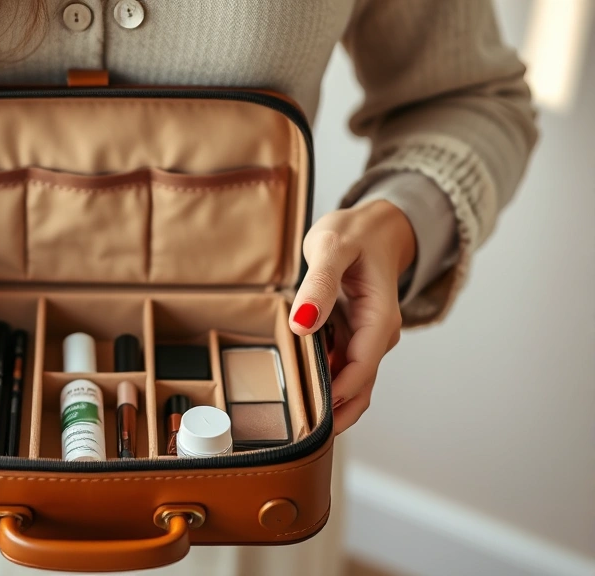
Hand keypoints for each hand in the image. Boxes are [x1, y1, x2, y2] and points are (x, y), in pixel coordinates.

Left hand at [289, 200, 415, 433]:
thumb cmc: (357, 233)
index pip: (361, 370)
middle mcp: (376, 337)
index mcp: (379, 320)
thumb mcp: (334, 246)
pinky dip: (322, 381)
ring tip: (293, 421)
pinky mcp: (351, 337)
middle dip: (333, 413)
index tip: (310, 416)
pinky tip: (296, 390)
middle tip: (296, 434)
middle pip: (358, 388)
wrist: (375, 227)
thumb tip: (302, 322)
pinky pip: (338, 367)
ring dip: (327, 402)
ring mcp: (364, 339)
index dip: (337, 396)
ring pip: (349, 383)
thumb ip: (319, 284)